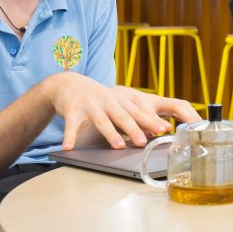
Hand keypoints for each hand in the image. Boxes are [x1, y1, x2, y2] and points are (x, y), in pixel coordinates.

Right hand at [42, 74, 201, 150]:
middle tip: (143, 141)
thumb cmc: (100, 98)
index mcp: (120, 102)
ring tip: (118, 146)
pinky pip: (71, 125)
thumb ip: (133, 116)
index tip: (163, 129)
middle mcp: (107, 102)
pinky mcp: (72, 110)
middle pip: (122, 117)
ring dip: (110, 134)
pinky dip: (70, 136)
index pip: (138, 113)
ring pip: (101, 121)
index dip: (151, 121)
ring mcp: (90, 106)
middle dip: (133, 129)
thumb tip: (153, 131)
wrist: (70, 84)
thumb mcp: (117, 103)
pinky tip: (69, 147)